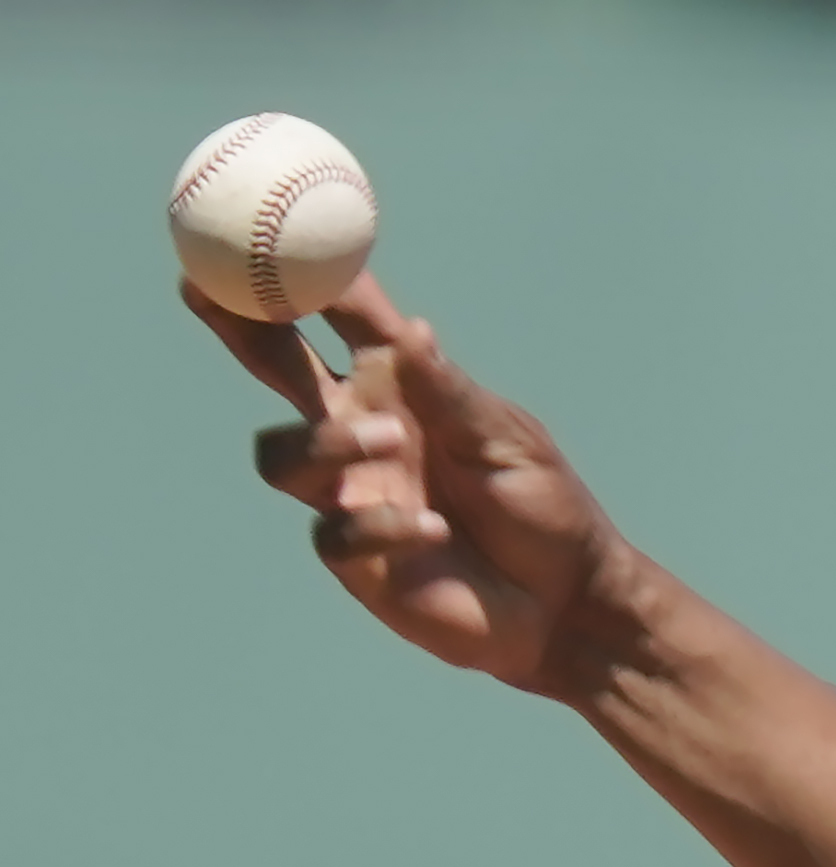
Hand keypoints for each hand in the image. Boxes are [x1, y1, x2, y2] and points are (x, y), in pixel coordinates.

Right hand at [190, 274, 631, 695]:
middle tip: (206, 288)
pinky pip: (333, 532)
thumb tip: (411, 331)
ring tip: (394, 441)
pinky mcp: (357, 558)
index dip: (302, 278)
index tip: (269, 232)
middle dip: (238, 327)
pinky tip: (435, 527)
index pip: (338, 320)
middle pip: (274, 369)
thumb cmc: (544, 508)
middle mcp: (361, 431)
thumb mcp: (506, 439)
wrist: (566, 601)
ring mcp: (352, 493)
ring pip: (284, 455)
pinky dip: (381, 525)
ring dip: (327, 442)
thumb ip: (450, 393)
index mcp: (398, 386)